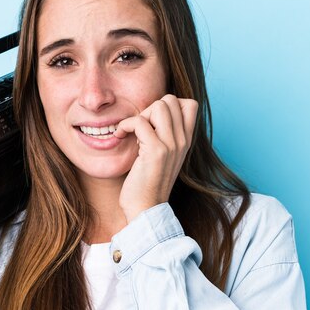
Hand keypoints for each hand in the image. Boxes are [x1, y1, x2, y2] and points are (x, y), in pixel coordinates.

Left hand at [114, 94, 197, 221]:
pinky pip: (139, 122)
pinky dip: (125, 125)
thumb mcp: (163, 156)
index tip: (151, 121)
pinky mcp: (156, 151)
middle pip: (171, 100)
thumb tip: (150, 113)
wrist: (146, 209)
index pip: (189, 104)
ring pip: (159, 105)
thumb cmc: (148, 183)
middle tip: (139, 128)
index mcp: (186, 141)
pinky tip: (120, 136)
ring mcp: (171, 145)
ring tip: (131, 133)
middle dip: (150, 108)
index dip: (168, 104)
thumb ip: (164, 135)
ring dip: (139, 115)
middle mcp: (183, 141)